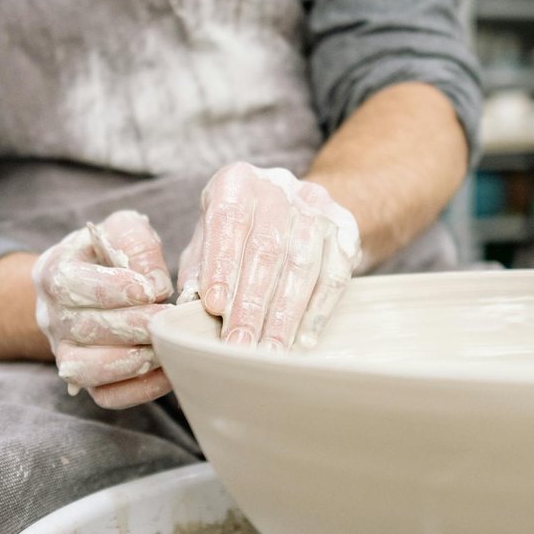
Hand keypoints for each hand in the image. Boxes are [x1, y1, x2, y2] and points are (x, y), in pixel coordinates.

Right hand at [33, 210, 174, 408]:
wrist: (89, 283)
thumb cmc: (110, 252)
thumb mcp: (123, 229)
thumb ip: (137, 244)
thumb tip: (154, 284)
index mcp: (53, 272)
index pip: (72, 285)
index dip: (114, 289)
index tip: (151, 290)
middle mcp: (51, 316)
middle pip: (84, 329)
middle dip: (132, 326)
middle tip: (166, 319)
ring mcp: (63, 352)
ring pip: (85, 369)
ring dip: (130, 361)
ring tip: (163, 346)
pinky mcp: (85, 379)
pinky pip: (105, 396)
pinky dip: (138, 390)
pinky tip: (166, 371)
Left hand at [178, 163, 361, 349]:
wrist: (297, 208)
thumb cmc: (238, 231)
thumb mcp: (208, 238)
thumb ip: (198, 267)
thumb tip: (188, 306)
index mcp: (237, 181)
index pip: (229, 220)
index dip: (222, 264)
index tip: (214, 307)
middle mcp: (278, 187)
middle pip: (267, 249)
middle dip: (252, 304)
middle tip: (239, 345)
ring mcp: (316, 207)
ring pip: (303, 264)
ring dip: (285, 314)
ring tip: (269, 352)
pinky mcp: (345, 230)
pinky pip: (335, 274)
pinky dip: (318, 310)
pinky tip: (302, 339)